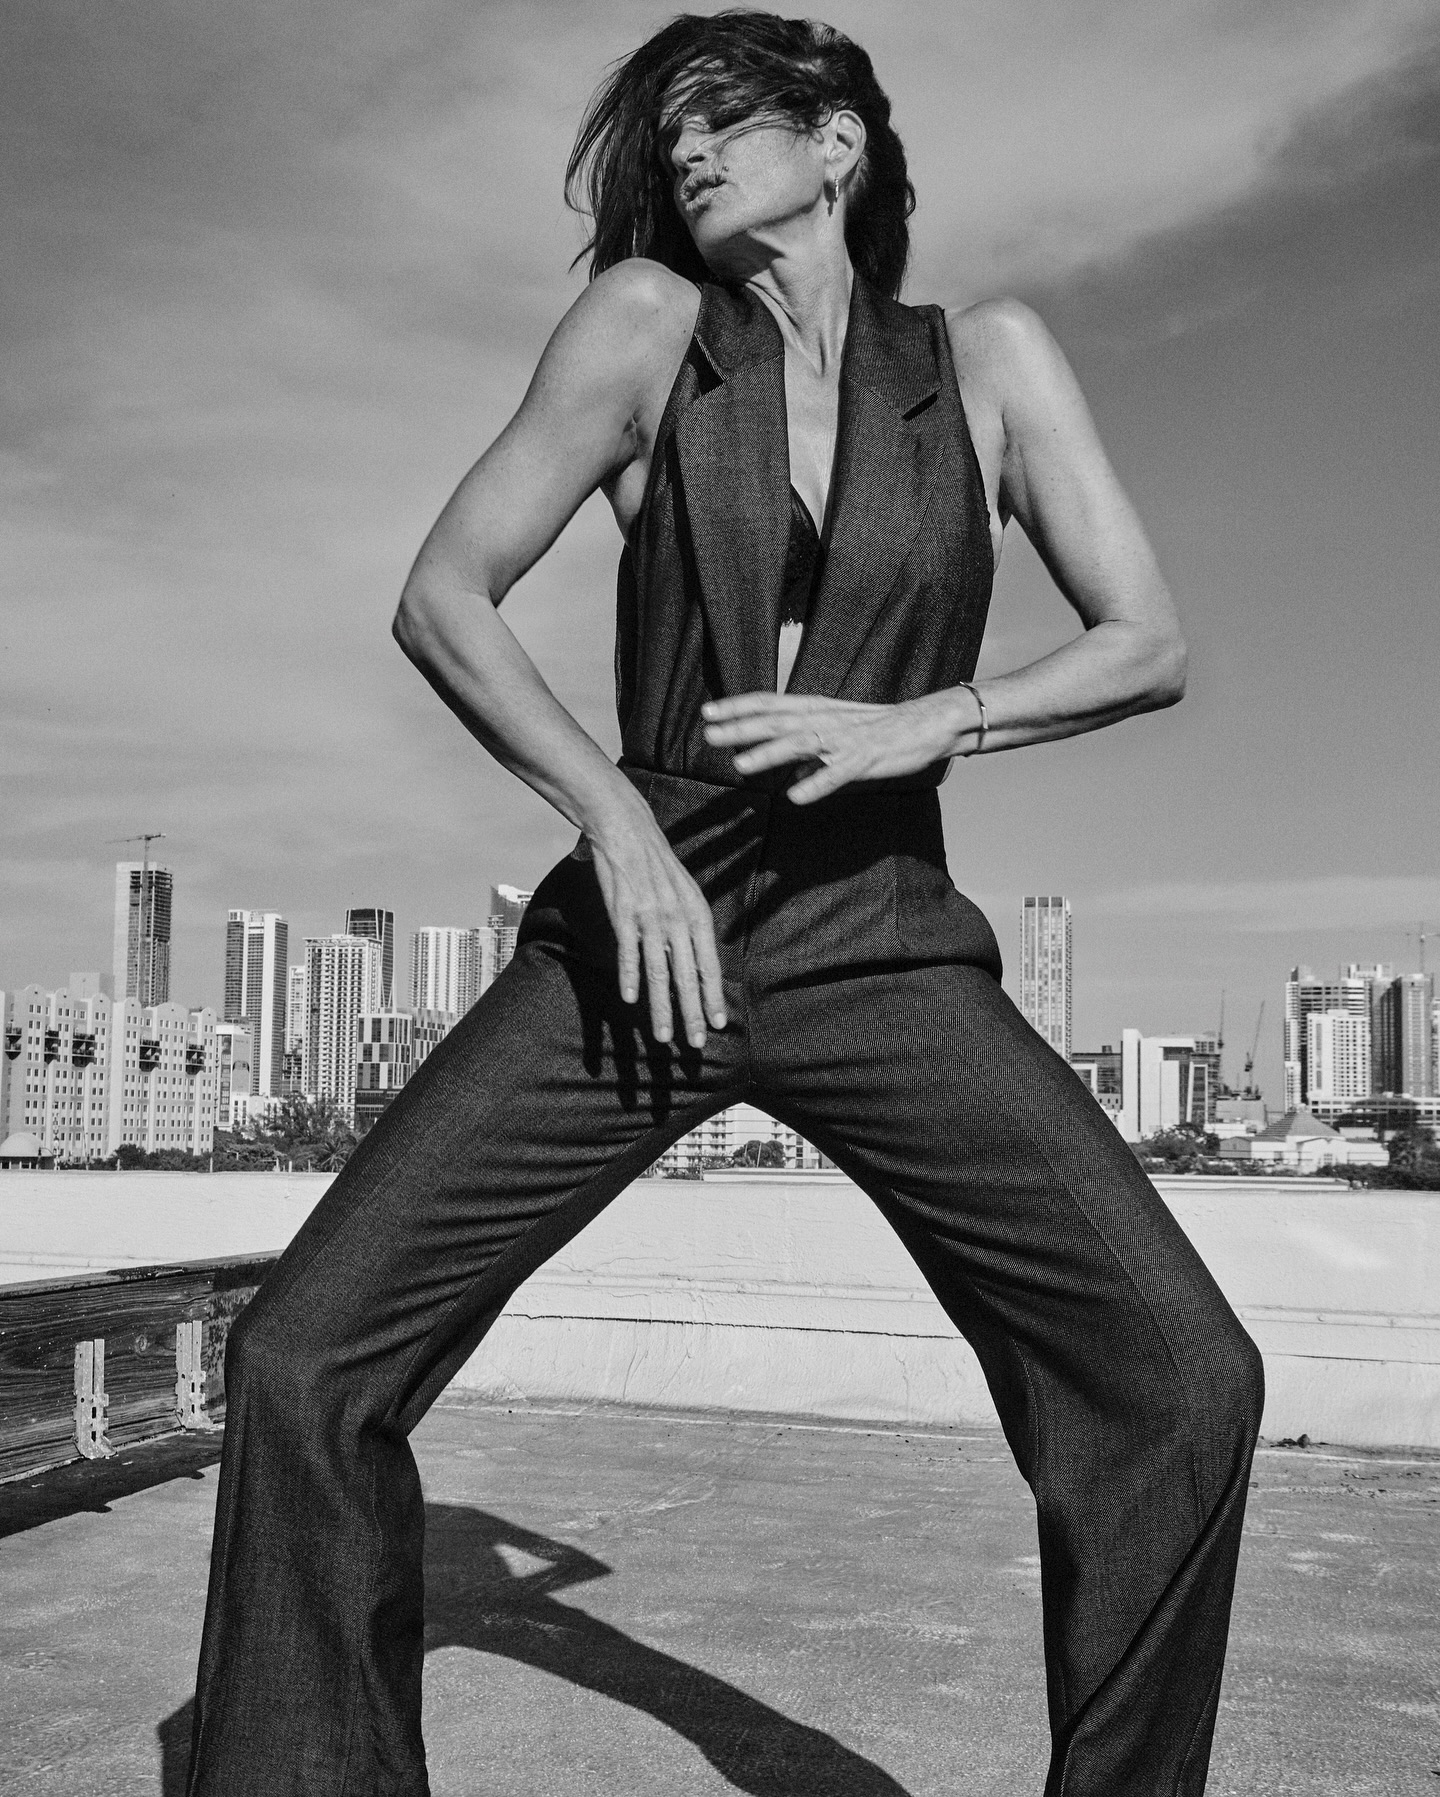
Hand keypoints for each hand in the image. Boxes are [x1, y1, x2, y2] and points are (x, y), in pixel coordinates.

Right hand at [587, 794, 725, 1047]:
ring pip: (659, 973)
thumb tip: (697, 959)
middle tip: (695, 1045)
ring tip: (661, 1036)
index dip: (713, 997)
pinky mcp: (624, 914)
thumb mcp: (685, 893)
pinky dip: (630, 977)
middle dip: (692, 1015)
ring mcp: (652, 918)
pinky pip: (628, 952)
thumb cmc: (657, 865)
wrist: (628, 830)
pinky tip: (631, 1000)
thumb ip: (690, 926)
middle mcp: (679, 919)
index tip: (719, 1024)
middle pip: (688, 977)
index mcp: (698, 914)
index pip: (710, 965)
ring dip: (661, 1009)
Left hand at [702, 689, 971, 802]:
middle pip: (777, 721)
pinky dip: (817, 783)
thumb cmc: (881, 729)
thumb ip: (810, 751)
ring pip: (801, 743)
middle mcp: (826, 719)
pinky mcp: (866, 759)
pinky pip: (838, 773)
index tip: (708, 712)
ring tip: (740, 766)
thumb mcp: (839, 735)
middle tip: (709, 735)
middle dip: (741, 728)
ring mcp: (845, 739)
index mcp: (817, 709)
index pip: (771, 703)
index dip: (738, 707)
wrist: (929, 723)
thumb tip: (788, 774)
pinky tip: (796, 796)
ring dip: (769, 754)